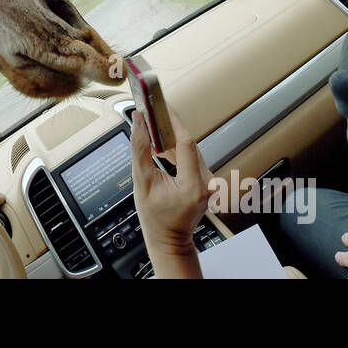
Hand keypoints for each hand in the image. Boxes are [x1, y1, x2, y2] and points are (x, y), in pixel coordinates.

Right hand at [130, 106, 214, 278]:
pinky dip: (178, 149)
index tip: (162, 107)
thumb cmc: (156, 219)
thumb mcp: (142, 183)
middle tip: (153, 113)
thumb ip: (140, 150)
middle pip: (190, 144)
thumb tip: (138, 123)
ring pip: (192, 149)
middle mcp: (207, 182)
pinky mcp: (206, 181)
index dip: (173, 122)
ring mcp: (209, 182)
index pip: (187, 142)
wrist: (169, 240)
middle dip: (170, 127)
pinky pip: (192, 158)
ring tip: (154, 128)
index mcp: (193, 184)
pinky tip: (163, 147)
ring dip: (173, 138)